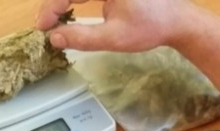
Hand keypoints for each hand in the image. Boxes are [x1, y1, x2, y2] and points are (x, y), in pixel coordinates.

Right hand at [35, 0, 199, 52]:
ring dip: (64, 1)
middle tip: (46, 26)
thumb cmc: (151, 27)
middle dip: (55, 4)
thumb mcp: (114, 37)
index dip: (51, 7)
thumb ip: (83, 37)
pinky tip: (68, 12)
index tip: (42, 27)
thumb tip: (55, 39)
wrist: (177, 20)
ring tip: (54, 21)